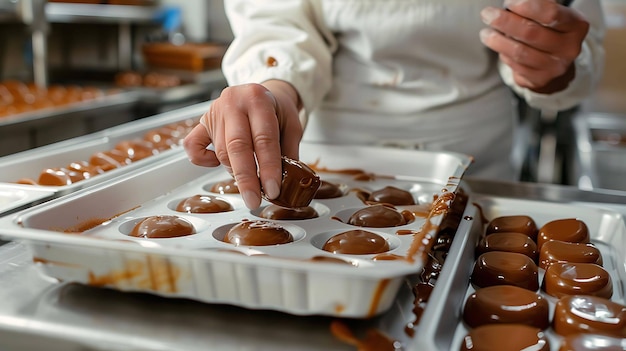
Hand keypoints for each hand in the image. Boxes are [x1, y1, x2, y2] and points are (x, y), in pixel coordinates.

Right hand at [183, 80, 302, 208]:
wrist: (259, 93)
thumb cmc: (276, 110)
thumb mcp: (292, 125)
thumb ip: (289, 151)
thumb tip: (287, 184)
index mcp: (258, 99)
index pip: (263, 139)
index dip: (268, 168)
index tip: (272, 190)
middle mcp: (233, 102)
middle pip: (237, 146)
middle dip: (246, 178)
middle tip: (253, 200)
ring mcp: (214, 111)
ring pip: (221, 151)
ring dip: (235, 172)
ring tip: (250, 183)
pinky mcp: (202, 121)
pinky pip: (193, 146)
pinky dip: (202, 160)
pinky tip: (218, 164)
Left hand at [480, 0, 589, 93]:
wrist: (556, 62)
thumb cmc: (548, 30)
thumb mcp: (550, 15)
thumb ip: (535, 6)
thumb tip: (511, 3)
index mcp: (576, 25)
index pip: (551, 14)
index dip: (527, 7)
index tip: (508, 2)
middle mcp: (569, 48)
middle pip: (531, 33)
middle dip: (505, 22)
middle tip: (487, 14)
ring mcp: (555, 67)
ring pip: (520, 52)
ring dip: (498, 41)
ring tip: (485, 33)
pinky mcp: (539, 80)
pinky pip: (516, 65)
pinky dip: (504, 54)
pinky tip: (498, 46)